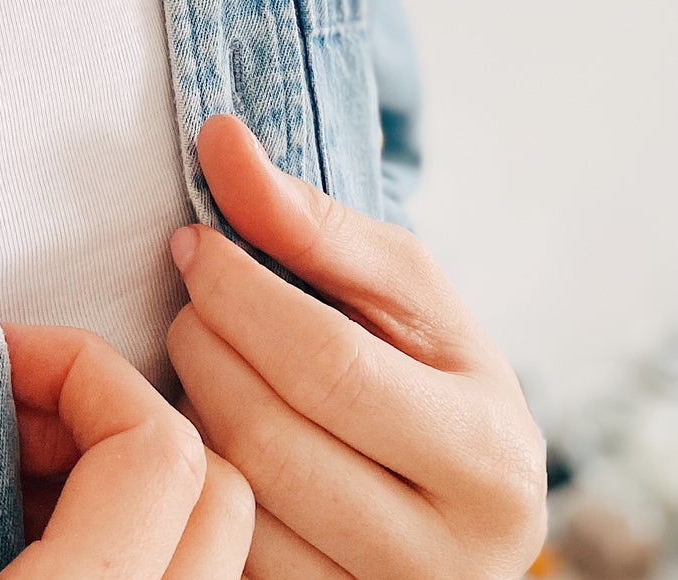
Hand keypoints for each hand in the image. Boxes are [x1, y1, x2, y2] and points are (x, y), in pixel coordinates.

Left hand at [165, 115, 547, 579]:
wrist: (453, 497)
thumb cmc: (424, 372)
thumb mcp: (397, 290)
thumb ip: (310, 219)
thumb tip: (220, 138)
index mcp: (489, 458)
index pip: (329, 362)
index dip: (240, 291)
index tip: (194, 242)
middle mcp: (453, 556)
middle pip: (273, 434)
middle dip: (204, 347)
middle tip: (189, 301)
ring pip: (239, 499)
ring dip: (188, 411)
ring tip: (199, 359)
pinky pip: (230, 552)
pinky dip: (200, 479)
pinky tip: (204, 431)